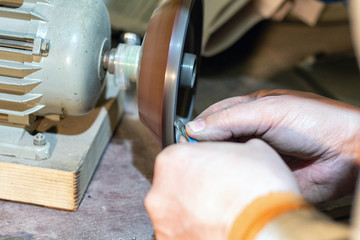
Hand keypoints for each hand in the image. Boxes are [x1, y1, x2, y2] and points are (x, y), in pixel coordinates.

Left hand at [145, 139, 299, 239]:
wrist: (266, 228)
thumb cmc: (257, 190)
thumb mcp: (250, 149)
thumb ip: (228, 147)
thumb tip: (234, 152)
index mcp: (173, 159)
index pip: (179, 157)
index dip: (198, 164)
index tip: (210, 171)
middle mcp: (160, 189)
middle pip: (174, 185)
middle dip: (192, 188)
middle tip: (215, 192)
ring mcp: (163, 220)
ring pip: (175, 211)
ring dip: (191, 211)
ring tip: (217, 213)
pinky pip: (180, 232)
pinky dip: (193, 231)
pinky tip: (213, 227)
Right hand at [186, 89, 359, 202]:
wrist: (348, 152)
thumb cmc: (316, 121)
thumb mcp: (268, 111)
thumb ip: (230, 119)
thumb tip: (196, 128)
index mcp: (251, 111)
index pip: (215, 116)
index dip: (199, 126)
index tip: (185, 138)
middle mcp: (252, 132)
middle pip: (218, 139)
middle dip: (205, 147)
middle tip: (191, 157)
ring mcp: (258, 154)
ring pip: (227, 160)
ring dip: (216, 165)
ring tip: (202, 170)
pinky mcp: (264, 174)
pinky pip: (240, 178)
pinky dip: (229, 180)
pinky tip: (222, 182)